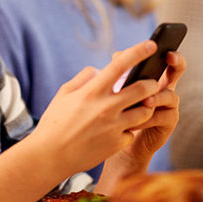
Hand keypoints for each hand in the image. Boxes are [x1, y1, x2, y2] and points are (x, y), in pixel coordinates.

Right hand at [30, 40, 161, 178]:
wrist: (50, 157)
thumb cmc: (54, 123)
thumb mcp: (64, 94)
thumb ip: (84, 78)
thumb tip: (100, 70)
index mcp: (92, 91)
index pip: (120, 65)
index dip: (138, 52)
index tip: (151, 44)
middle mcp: (106, 107)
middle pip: (142, 89)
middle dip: (152, 83)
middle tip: (152, 82)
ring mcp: (113, 127)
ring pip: (145, 111)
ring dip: (146, 106)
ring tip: (141, 105)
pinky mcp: (116, 144)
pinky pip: (132, 133)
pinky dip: (129, 130)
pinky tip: (121, 130)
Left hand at [113, 50, 185, 168]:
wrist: (120, 140)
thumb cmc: (119, 111)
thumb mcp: (119, 90)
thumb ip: (121, 72)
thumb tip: (117, 55)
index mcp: (155, 77)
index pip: (166, 59)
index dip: (170, 52)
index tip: (166, 48)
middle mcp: (166, 88)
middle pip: (177, 70)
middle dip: (176, 62)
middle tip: (169, 57)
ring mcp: (169, 106)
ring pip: (169, 95)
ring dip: (155, 97)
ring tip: (143, 101)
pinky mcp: (168, 123)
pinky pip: (162, 117)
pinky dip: (148, 117)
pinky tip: (134, 121)